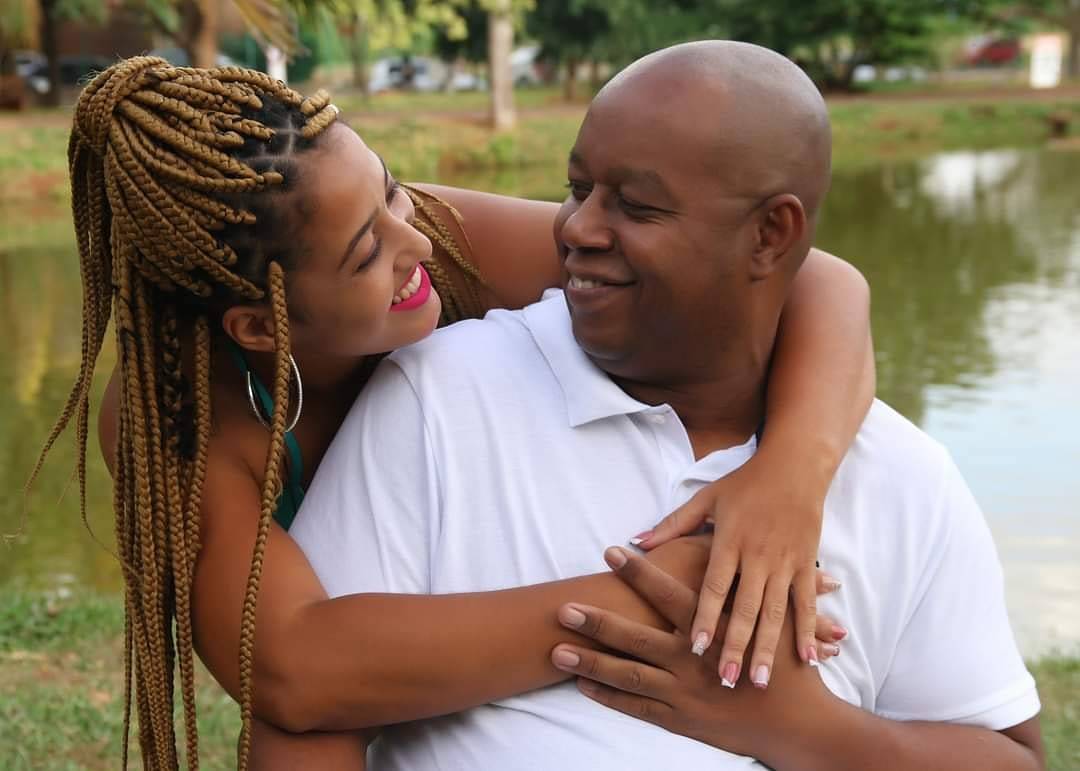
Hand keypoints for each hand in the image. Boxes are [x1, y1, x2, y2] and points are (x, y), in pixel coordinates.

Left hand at [551, 547, 829, 759]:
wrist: (799, 722)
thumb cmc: (786, 658)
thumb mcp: (767, 613)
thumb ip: (740, 585)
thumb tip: (716, 551)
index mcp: (716, 627)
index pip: (670, 593)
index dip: (639, 572)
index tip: (612, 552)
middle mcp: (696, 660)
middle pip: (638, 638)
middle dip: (599, 623)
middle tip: (564, 609)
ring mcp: (686, 693)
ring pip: (630, 676)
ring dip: (591, 664)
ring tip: (557, 652)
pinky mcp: (684, 720)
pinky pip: (640, 709)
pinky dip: (611, 698)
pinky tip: (584, 685)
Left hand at [631, 455, 826, 685]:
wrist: (795, 466)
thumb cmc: (745, 484)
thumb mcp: (706, 499)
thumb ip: (672, 525)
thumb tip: (634, 541)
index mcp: (729, 541)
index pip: (714, 586)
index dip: (706, 617)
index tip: (696, 649)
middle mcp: (758, 555)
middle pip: (745, 608)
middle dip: (736, 646)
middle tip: (725, 681)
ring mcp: (786, 562)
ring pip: (777, 612)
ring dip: (770, 648)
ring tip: (761, 682)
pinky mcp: (807, 565)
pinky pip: (807, 603)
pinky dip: (811, 630)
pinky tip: (808, 658)